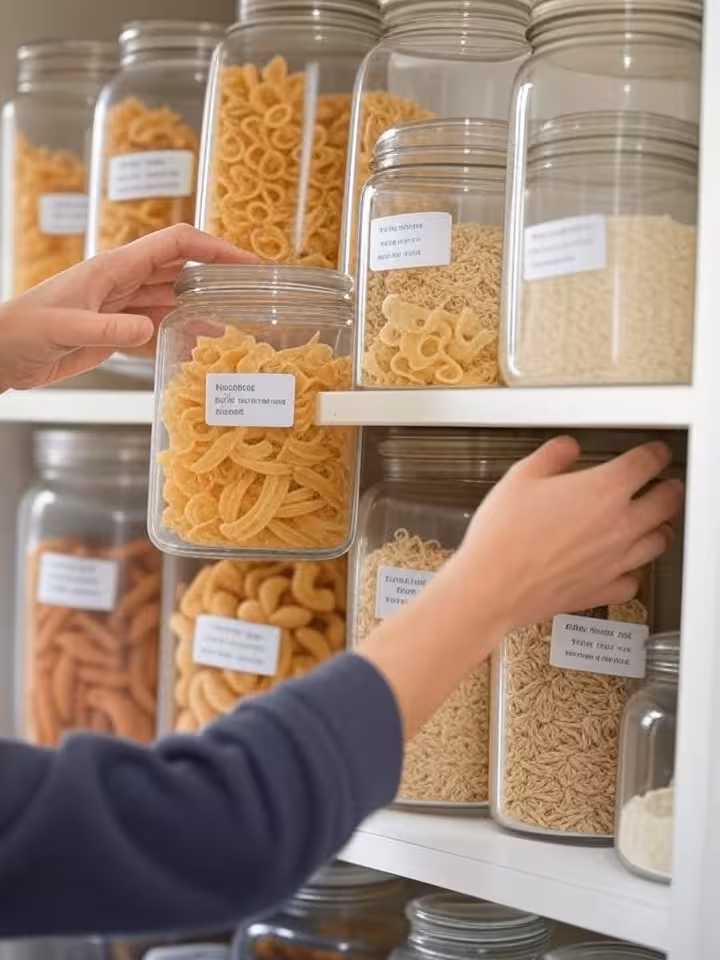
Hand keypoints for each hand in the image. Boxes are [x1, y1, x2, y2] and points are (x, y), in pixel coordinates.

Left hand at [0, 224, 257, 391]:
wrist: (1, 354)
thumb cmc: (23, 330)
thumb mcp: (66, 328)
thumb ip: (109, 328)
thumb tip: (150, 329)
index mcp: (115, 267)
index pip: (175, 244)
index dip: (213, 248)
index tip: (245, 262)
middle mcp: (123, 282)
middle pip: (181, 269)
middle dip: (217, 277)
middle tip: (252, 293)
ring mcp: (121, 306)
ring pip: (173, 300)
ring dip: (202, 310)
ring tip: (234, 324)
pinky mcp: (116, 331)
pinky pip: (158, 328)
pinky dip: (180, 336)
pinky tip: (200, 347)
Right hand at [450, 436, 681, 632]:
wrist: (492, 586)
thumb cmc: (504, 535)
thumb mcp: (521, 476)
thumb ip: (552, 455)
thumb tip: (567, 449)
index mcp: (604, 489)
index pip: (648, 463)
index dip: (655, 453)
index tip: (654, 453)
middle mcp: (620, 524)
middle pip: (667, 502)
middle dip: (668, 488)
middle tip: (663, 483)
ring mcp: (617, 560)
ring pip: (659, 541)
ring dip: (659, 526)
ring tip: (652, 521)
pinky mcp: (605, 589)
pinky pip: (635, 579)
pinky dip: (634, 569)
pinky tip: (623, 564)